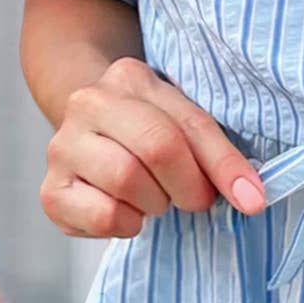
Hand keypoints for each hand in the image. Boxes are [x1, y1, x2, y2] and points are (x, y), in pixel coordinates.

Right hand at [40, 56, 265, 238]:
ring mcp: (63, 146)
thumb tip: (253, 198)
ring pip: (126, 180)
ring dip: (157, 202)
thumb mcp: (185, 123)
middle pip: (157, 147)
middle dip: (190, 185)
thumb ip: (217, 153)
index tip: (252, 199)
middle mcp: (88, 104)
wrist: (90, 135)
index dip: (225, 165)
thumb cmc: (149, 130)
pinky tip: (130, 212)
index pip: (189, 124)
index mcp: (129, 78)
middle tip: (197, 199)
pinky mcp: (51, 190)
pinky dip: (128, 224)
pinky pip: (103, 215)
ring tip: (157, 197)